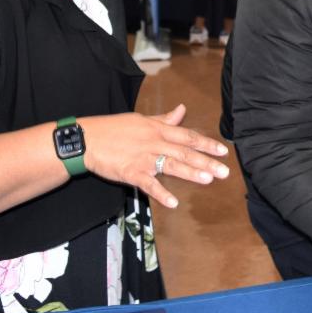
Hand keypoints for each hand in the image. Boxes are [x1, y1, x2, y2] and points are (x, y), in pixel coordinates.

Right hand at [80, 104, 229, 208]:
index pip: (187, 136)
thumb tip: (182, 109)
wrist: (87, 139)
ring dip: (190, 173)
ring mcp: (143, 157)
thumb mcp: (141, 119)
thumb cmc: (114, 128)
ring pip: (171, 165)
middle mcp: (154, 142)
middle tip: (224, 171)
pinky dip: (161, 193)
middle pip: (185, 152)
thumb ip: (164, 119)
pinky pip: (149, 184)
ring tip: (208, 180)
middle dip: (206, 162)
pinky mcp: (131, 172)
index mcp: (157, 129)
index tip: (224, 151)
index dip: (207, 144)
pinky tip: (173, 203)